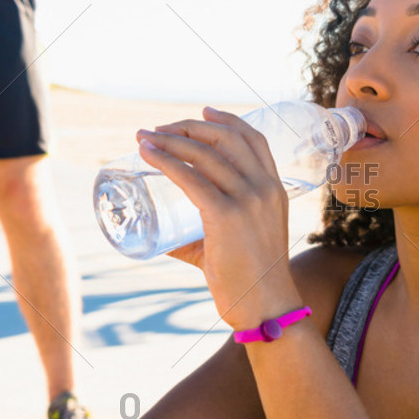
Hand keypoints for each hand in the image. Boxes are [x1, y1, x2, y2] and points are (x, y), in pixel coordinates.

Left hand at [136, 107, 304, 331]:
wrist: (267, 307)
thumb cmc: (250, 282)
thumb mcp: (236, 243)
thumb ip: (201, 236)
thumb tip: (164, 238)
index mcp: (274, 189)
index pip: (253, 139)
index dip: (227, 120)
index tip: (204, 111)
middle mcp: (264, 187)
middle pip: (224, 138)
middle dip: (188, 126)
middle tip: (159, 130)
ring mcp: (247, 200)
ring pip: (204, 154)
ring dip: (170, 140)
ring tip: (144, 138)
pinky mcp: (226, 216)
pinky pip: (190, 178)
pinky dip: (166, 161)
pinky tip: (148, 155)